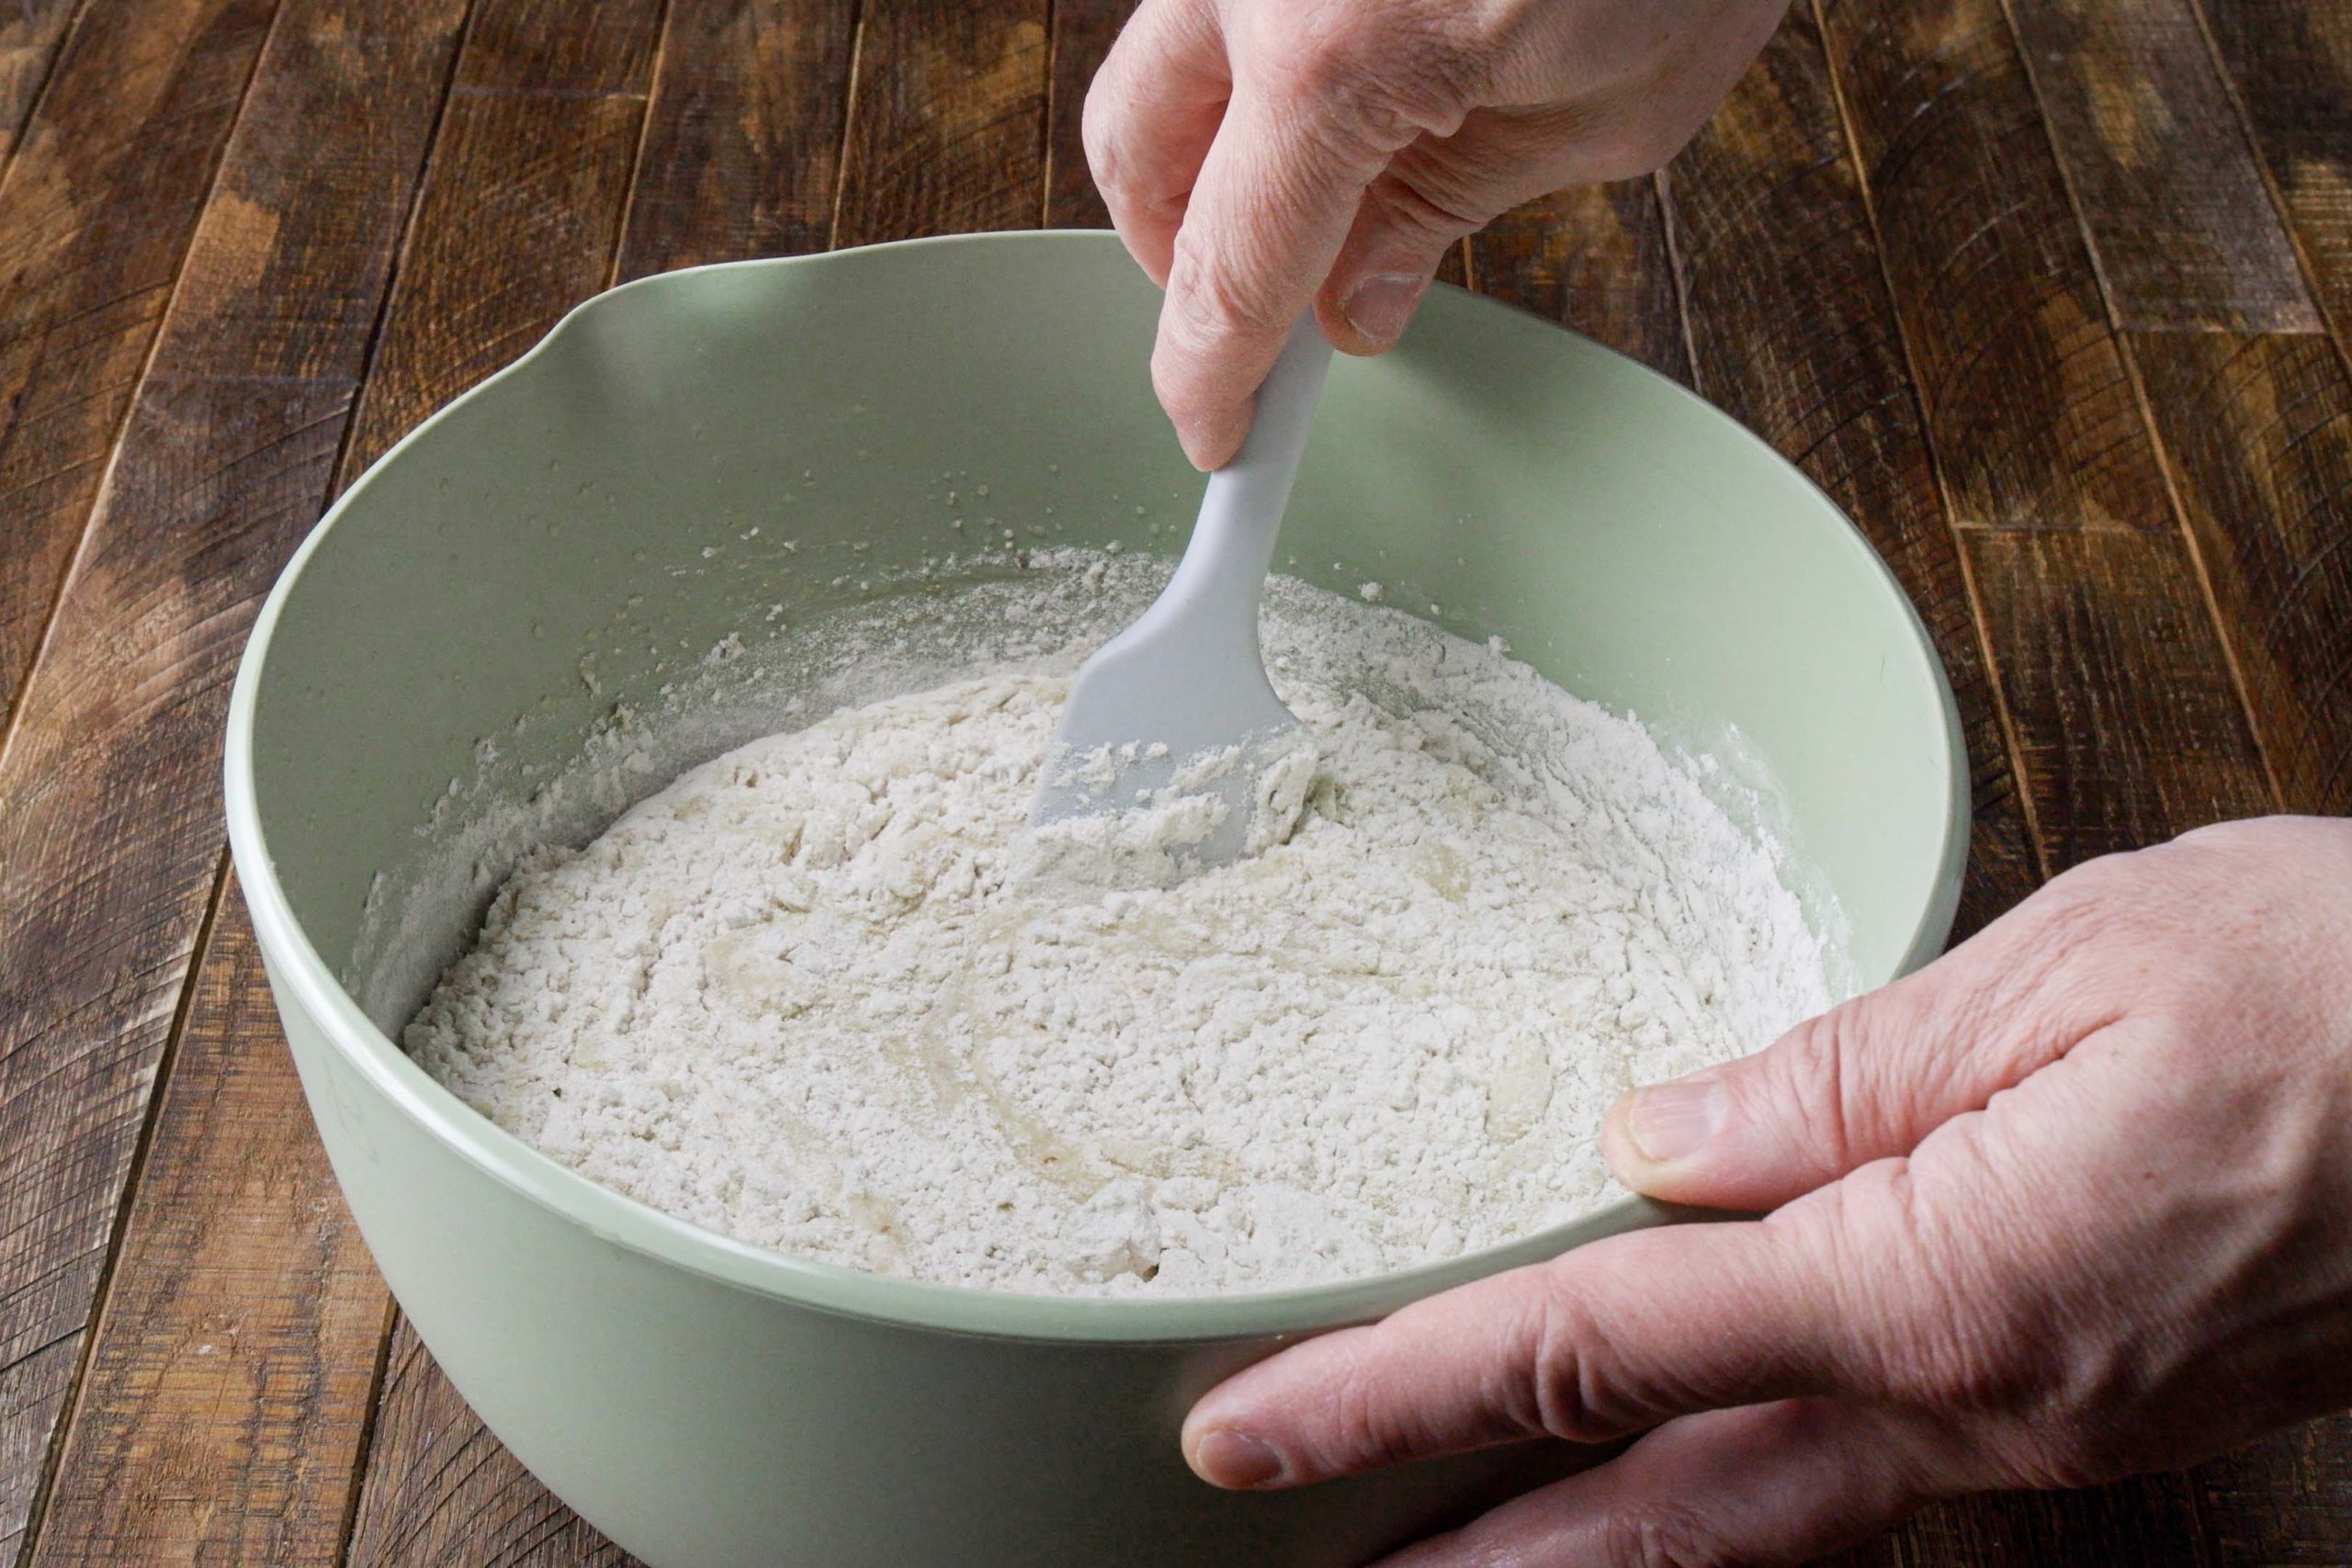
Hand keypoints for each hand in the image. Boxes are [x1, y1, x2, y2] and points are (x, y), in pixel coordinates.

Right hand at [1082, 0, 1791, 467]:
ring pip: (1159, 63)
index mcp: (1335, 59)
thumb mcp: (1612, 109)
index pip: (1226, 272)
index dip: (1210, 379)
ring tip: (1312, 198)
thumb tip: (1354, 306)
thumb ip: (1453, 212)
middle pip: (1136, 154)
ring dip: (1206, 149)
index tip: (1217, 434)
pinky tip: (1344, 91)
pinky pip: (1221, 3)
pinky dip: (1252, 65)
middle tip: (1260, 313)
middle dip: (1179, 252)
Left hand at [1181, 816, 2351, 1565]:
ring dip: (1595, 1548)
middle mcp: (1973, 1404)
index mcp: (1931, 1286)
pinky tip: (1680, 1472)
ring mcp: (2034, 1433)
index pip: (1592, 1354)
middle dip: (1471, 1562)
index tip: (1252, 1432)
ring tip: (1463, 1549)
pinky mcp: (2080, 1414)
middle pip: (1658, 1517)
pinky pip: (1868, 1475)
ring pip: (1761, 1520)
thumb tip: (1647, 1145)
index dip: (1396, 1395)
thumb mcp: (2057, 973)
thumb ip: (1822, 1080)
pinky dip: (1738, 1489)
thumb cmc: (2332, 989)